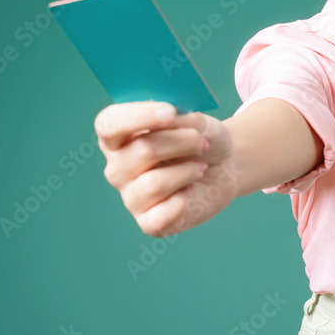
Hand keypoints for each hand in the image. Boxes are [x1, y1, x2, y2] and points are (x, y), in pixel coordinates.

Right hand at [94, 102, 236, 236]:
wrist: (225, 168)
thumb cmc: (203, 140)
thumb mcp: (198, 121)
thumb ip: (181, 118)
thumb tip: (171, 119)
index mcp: (119, 136)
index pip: (109, 124)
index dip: (138, 116)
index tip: (171, 112)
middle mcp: (118, 167)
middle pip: (142, 150)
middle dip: (182, 142)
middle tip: (202, 143)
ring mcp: (130, 196)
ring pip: (154, 183)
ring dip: (188, 171)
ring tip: (200, 167)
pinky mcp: (148, 222)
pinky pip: (160, 216)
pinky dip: (182, 201)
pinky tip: (190, 191)